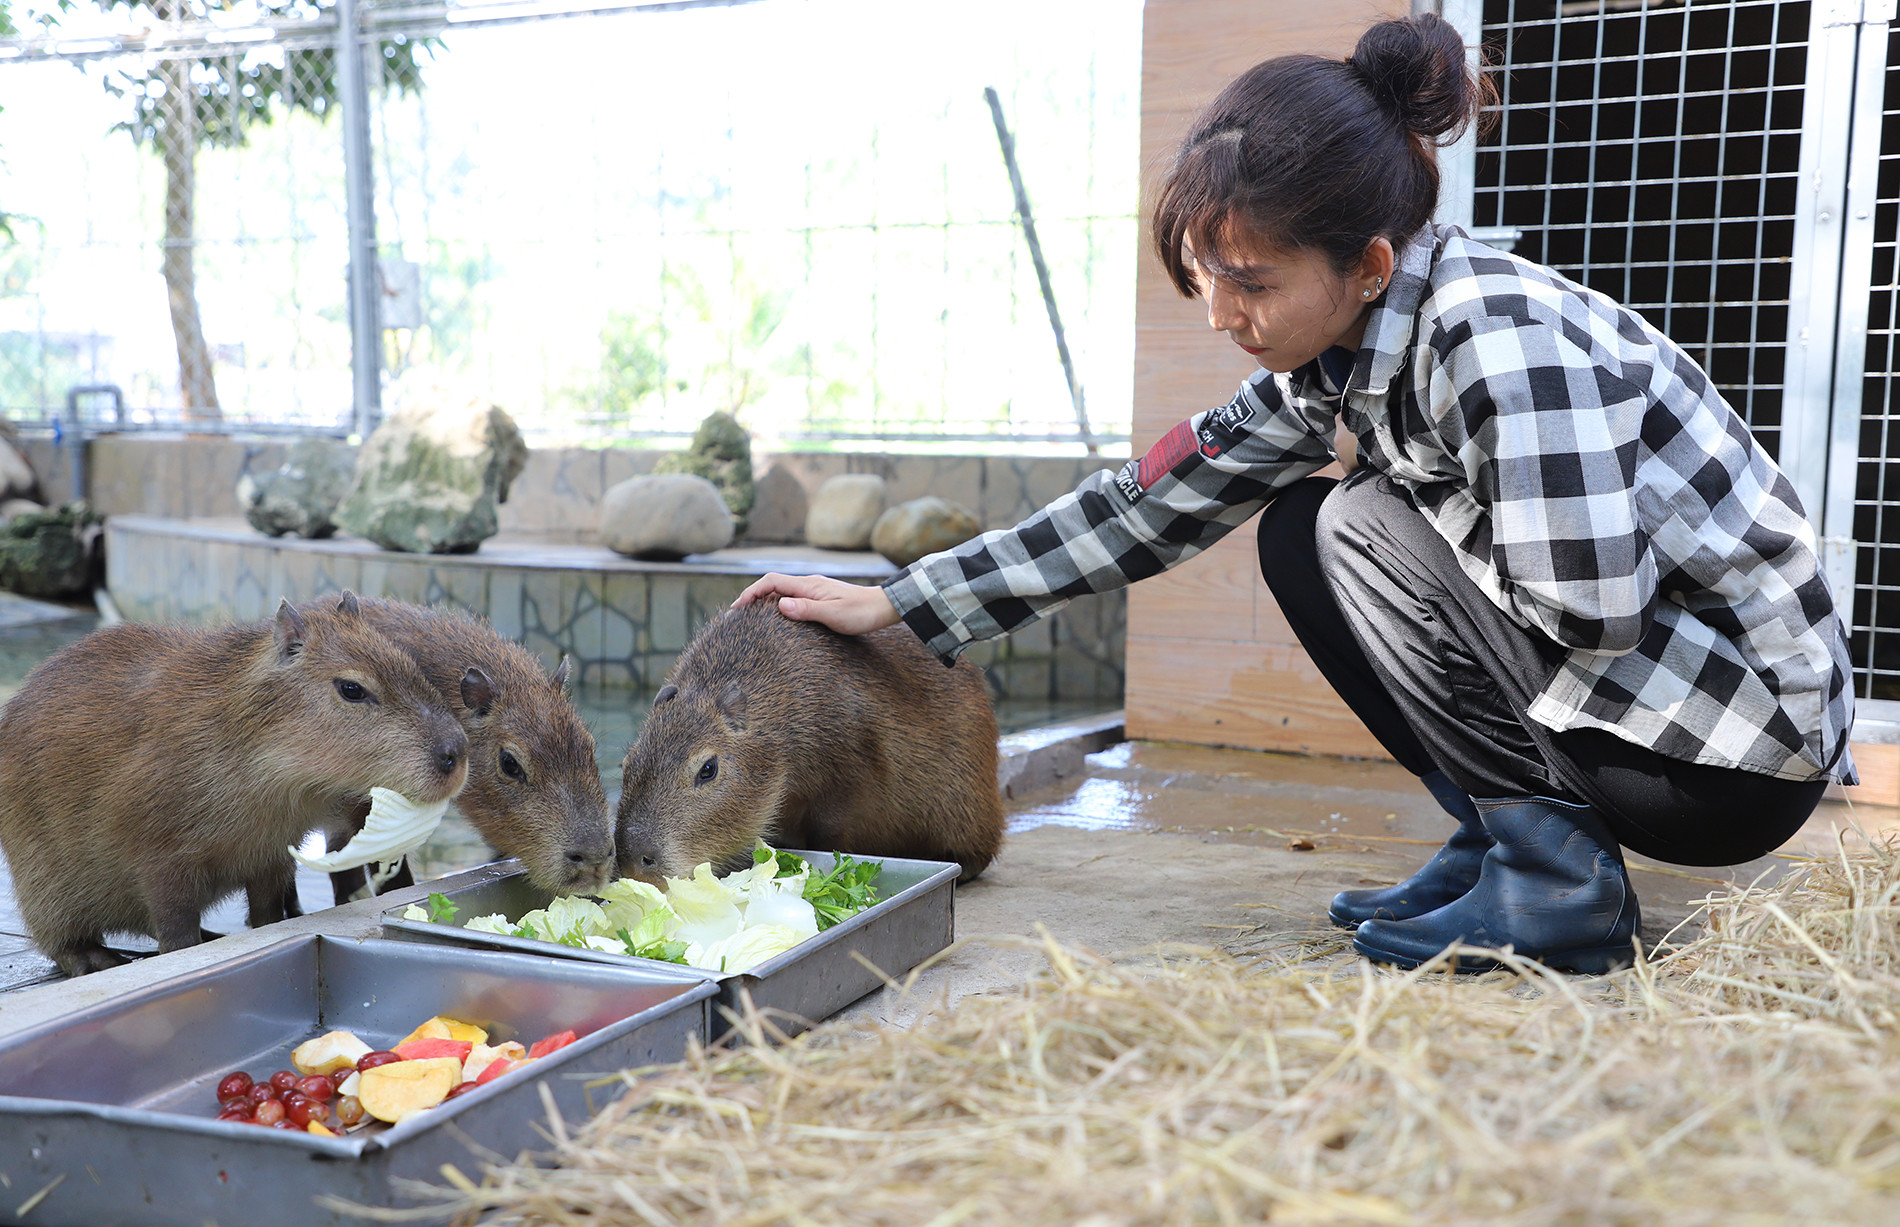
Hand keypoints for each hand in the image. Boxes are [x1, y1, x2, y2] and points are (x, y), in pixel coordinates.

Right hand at [732, 572, 901, 635]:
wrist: (884, 607)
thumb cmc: (861, 613)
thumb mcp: (834, 614)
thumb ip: (807, 609)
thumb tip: (779, 605)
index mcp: (809, 585)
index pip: (771, 582)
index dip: (751, 592)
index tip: (737, 608)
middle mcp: (809, 584)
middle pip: (773, 584)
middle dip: (753, 596)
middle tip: (738, 615)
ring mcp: (815, 590)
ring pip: (782, 591)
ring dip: (765, 601)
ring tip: (752, 618)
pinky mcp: (820, 597)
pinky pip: (793, 597)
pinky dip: (779, 605)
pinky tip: (778, 618)